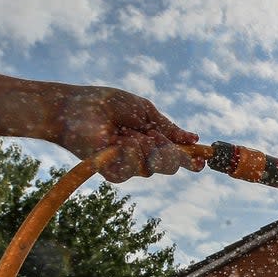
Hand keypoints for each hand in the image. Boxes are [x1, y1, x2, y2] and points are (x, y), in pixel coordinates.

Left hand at [55, 86, 200, 182]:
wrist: (74, 108)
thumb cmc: (105, 104)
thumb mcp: (144, 111)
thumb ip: (168, 127)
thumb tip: (193, 138)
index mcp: (151, 141)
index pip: (176, 154)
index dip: (191, 158)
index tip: (203, 157)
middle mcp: (142, 156)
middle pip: (170, 165)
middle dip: (169, 152)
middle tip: (155, 137)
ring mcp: (128, 166)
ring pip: (154, 167)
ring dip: (147, 148)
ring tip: (130, 134)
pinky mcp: (113, 172)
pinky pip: (134, 169)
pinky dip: (131, 153)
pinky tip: (120, 141)